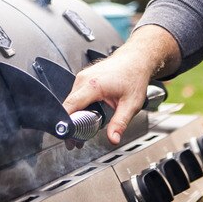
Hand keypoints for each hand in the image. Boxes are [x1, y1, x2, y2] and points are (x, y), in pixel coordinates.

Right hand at [62, 25, 179, 145]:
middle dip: (71, 124)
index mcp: (93, 84)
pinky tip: (86, 115)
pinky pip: (75, 96)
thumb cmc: (134, 76)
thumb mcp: (131, 104)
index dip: (66, 122)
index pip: (70, 106)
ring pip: (70, 102)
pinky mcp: (83, 78)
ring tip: (83, 129)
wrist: (136, 59)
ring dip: (74, 116)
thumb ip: (120, 123)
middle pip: (68, 106)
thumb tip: (113, 139)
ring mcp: (82, 77)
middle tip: (76, 142)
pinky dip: (78, 107)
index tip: (69, 137)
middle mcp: (83, 79)